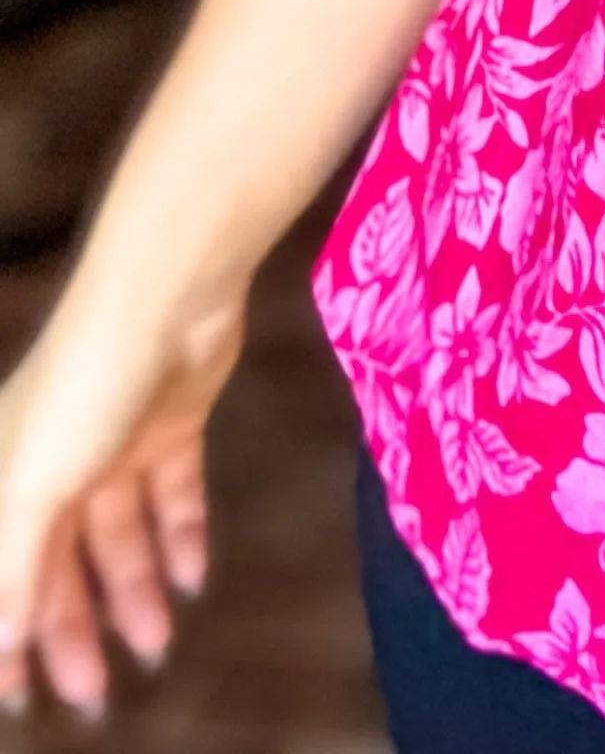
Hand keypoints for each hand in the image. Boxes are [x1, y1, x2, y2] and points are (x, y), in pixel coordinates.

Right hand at [0, 279, 246, 718]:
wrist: (166, 295)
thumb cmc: (82, 388)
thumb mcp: (30, 487)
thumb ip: (12, 568)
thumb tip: (1, 642)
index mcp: (10, 478)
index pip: (5, 576)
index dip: (10, 640)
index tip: (22, 700)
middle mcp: (57, 464)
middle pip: (60, 565)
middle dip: (75, 631)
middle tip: (98, 696)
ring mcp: (117, 442)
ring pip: (120, 537)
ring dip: (135, 593)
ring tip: (158, 646)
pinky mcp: (172, 422)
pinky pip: (173, 495)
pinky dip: (181, 537)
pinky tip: (194, 581)